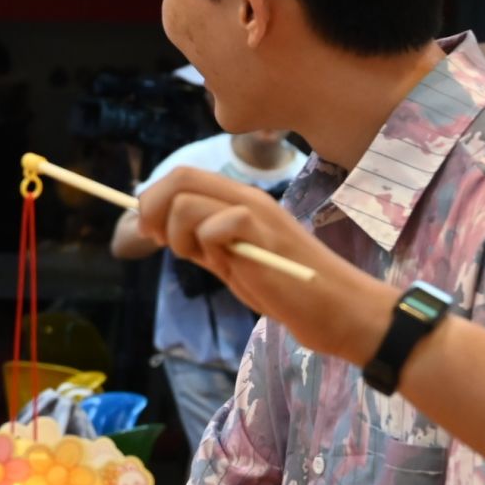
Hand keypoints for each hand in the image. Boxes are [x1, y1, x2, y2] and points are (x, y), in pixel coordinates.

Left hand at [137, 166, 394, 363]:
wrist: (334, 308)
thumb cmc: (284, 287)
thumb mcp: (229, 259)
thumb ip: (198, 241)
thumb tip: (151, 226)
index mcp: (236, 199)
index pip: (181, 177)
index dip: (152, 199)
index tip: (150, 232)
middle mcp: (245, 196)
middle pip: (178, 178)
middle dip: (153, 211)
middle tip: (162, 243)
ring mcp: (255, 211)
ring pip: (184, 204)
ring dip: (180, 237)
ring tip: (208, 261)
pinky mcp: (262, 231)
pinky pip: (213, 226)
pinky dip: (208, 247)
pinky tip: (230, 264)